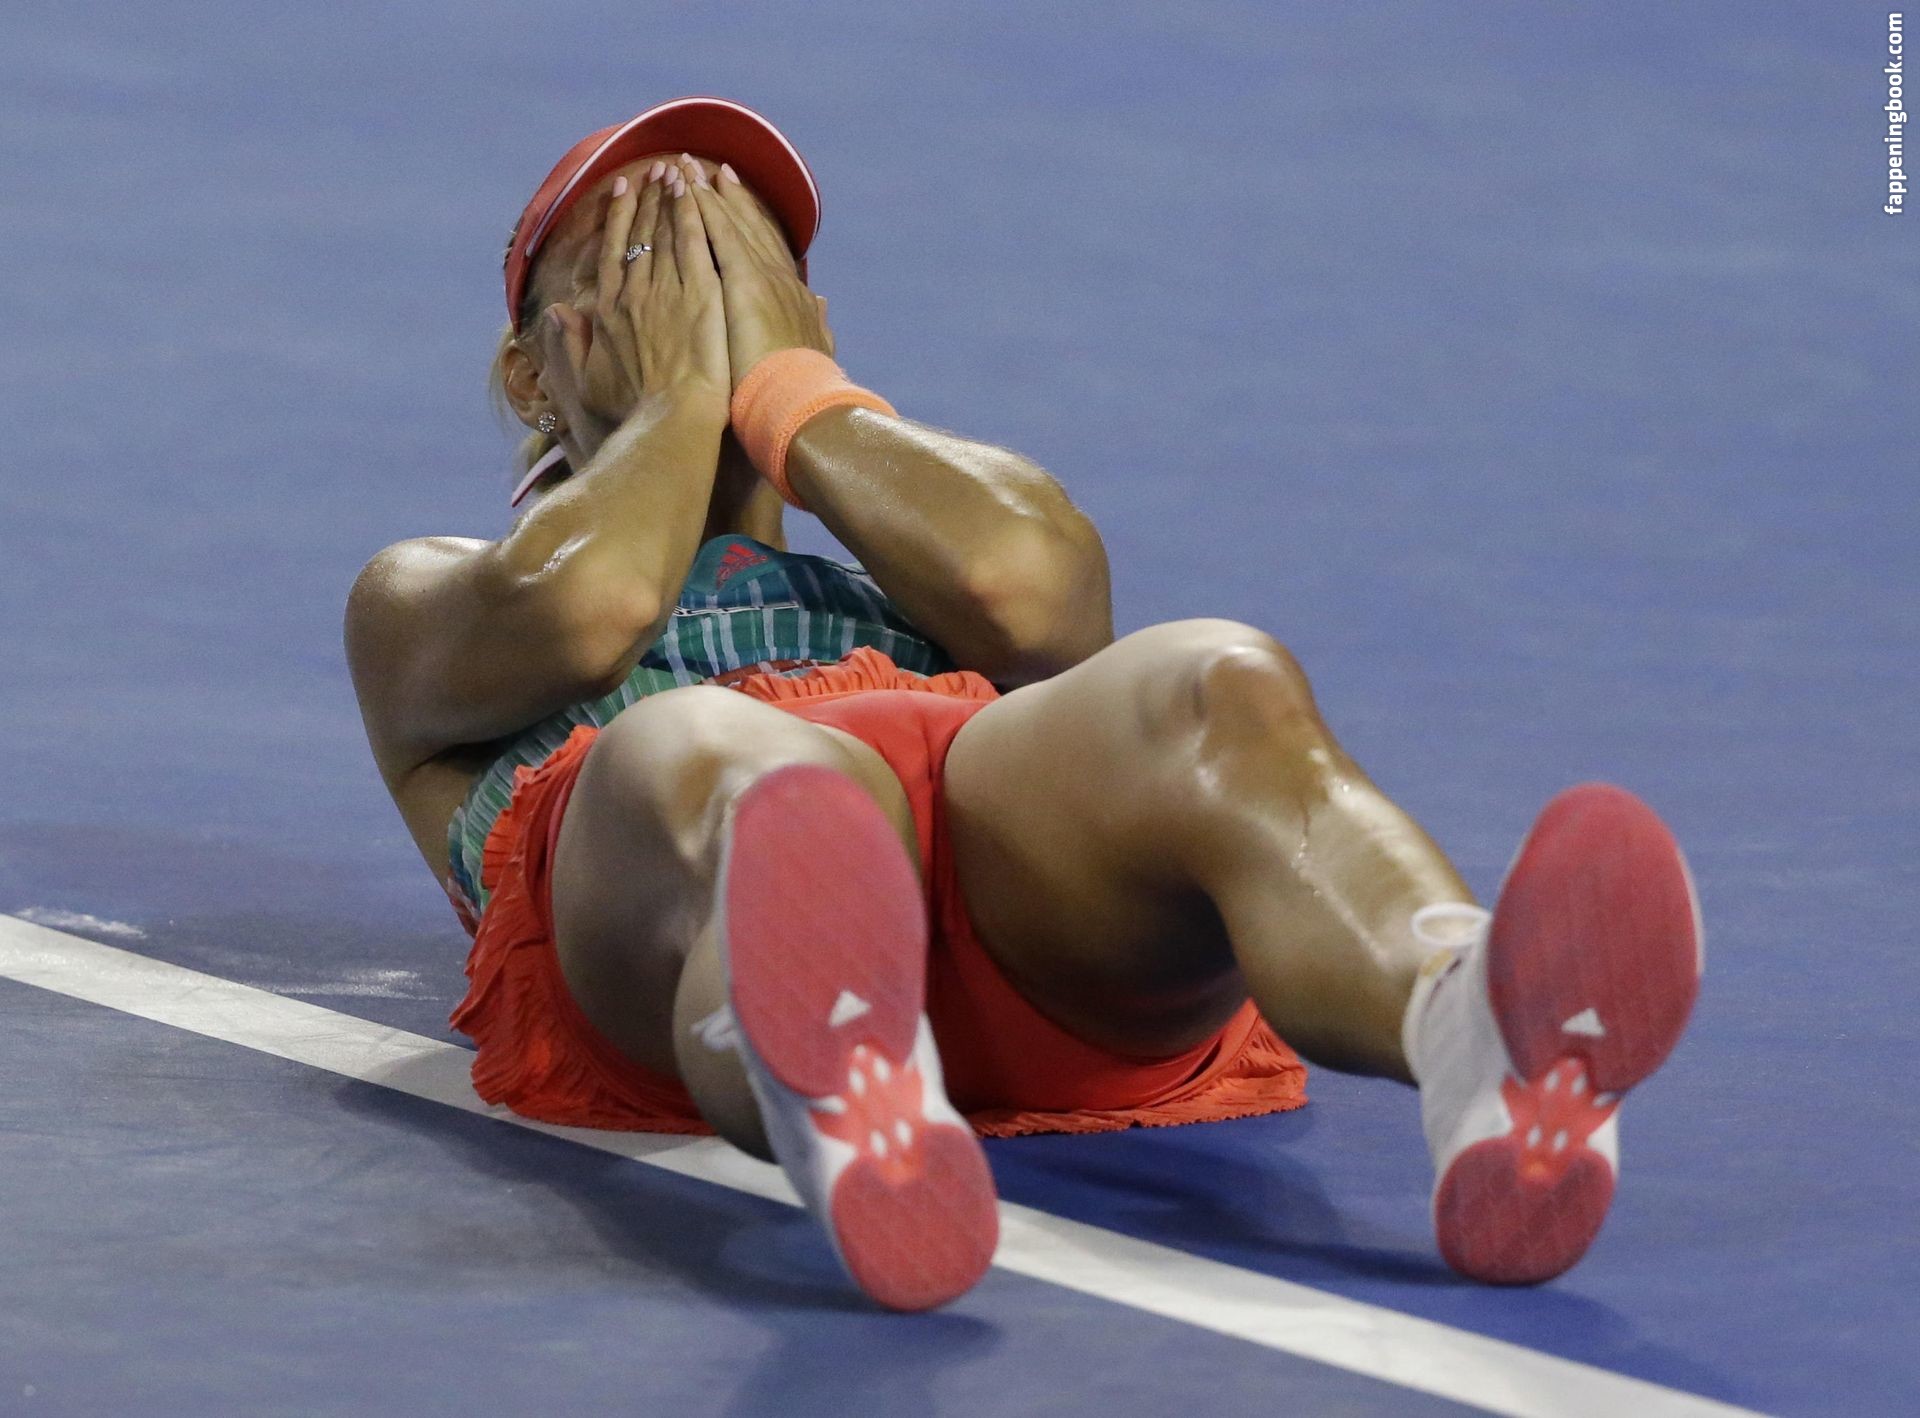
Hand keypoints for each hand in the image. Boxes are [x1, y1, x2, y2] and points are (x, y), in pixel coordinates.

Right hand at [538, 162, 730, 426]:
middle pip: (640, 234)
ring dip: (670, 196)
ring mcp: (668, 289)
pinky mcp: (701, 293)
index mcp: (609, 310)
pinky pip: (694, 242)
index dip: (618, 217)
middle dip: (647, 198)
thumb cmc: (634, 411)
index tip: (623, 189)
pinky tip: (697, 190)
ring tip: (676, 169)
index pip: (613, 251)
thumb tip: (556, 314)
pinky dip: (693, 212)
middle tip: (655, 168)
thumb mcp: (588, 382)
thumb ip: (570, 344)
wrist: (671, 418)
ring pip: (666, 231)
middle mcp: (634, 291)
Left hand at [682, 155, 836, 388]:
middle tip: (711, 169)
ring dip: (709, 193)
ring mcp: (762, 276)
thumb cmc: (802, 390)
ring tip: (687, 167)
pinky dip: (704, 208)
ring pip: (731, 223)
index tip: (734, 199)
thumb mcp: (816, 351)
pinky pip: (718, 234)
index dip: (750, 222)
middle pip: (749, 228)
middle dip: (729, 198)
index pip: (767, 250)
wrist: (799, 404)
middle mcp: (779, 279)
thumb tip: (823, 305)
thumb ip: (817, 325)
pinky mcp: (745, 280)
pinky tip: (688, 187)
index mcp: (792, 297)